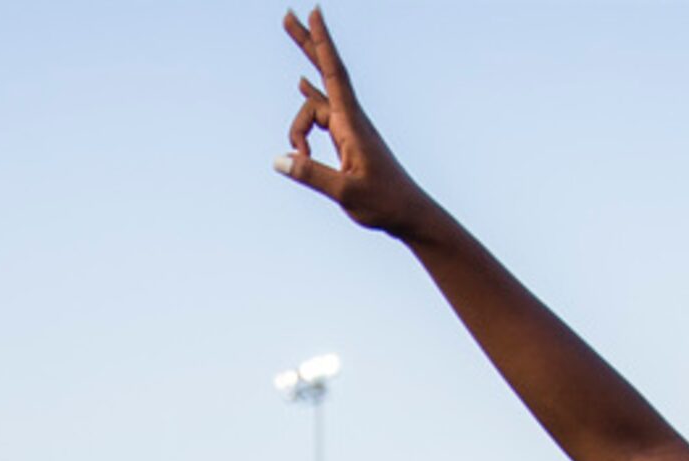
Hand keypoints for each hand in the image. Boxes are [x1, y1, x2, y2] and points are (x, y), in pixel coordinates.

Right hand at [276, 8, 432, 237]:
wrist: (408, 213)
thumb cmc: (383, 203)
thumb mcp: (345, 193)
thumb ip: (311, 175)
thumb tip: (280, 159)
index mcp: (352, 124)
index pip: (334, 74)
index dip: (322, 43)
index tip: (313, 13)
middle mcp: (351, 118)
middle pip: (324, 71)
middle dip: (306, 44)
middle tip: (287, 15)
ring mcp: (349, 127)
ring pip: (313, 110)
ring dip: (298, 131)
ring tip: (299, 156)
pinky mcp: (347, 138)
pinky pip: (321, 113)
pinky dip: (308, 101)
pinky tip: (301, 83)